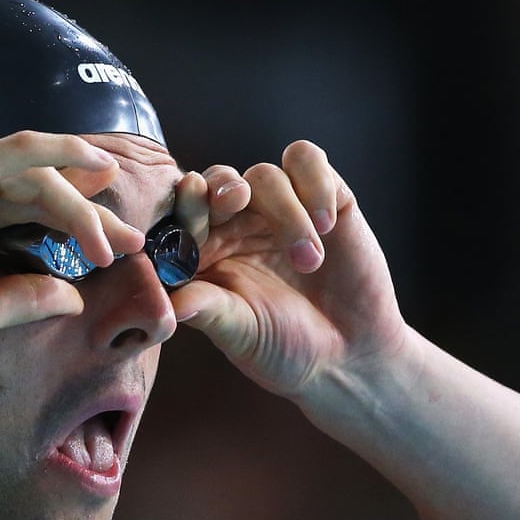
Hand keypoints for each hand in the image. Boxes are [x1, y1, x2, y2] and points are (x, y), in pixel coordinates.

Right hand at [0, 131, 144, 371]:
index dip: (67, 221)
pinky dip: (60, 152)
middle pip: (35, 189)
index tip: (106, 244)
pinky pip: (20, 151)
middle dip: (86, 214)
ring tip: (120, 239)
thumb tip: (71, 297)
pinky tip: (96, 166)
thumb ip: (25, 296)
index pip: (21, 208)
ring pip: (35, 175)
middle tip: (129, 241)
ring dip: (82, 204)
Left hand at [169, 140, 409, 398]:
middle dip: (223, 186)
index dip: (185, 203)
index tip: (191, 198)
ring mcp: (279, 210)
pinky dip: (315, 182)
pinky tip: (328, 225)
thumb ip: (208, 310)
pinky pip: (307, 161)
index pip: (185, 215)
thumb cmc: (285, 351)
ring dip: (285, 211)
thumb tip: (168, 303)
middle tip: (235, 200)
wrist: (351, 358)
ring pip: (265, 175)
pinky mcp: (324, 198)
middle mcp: (238, 226)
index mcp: (206, 254)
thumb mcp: (241, 333)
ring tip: (309, 263)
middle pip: (220, 181)